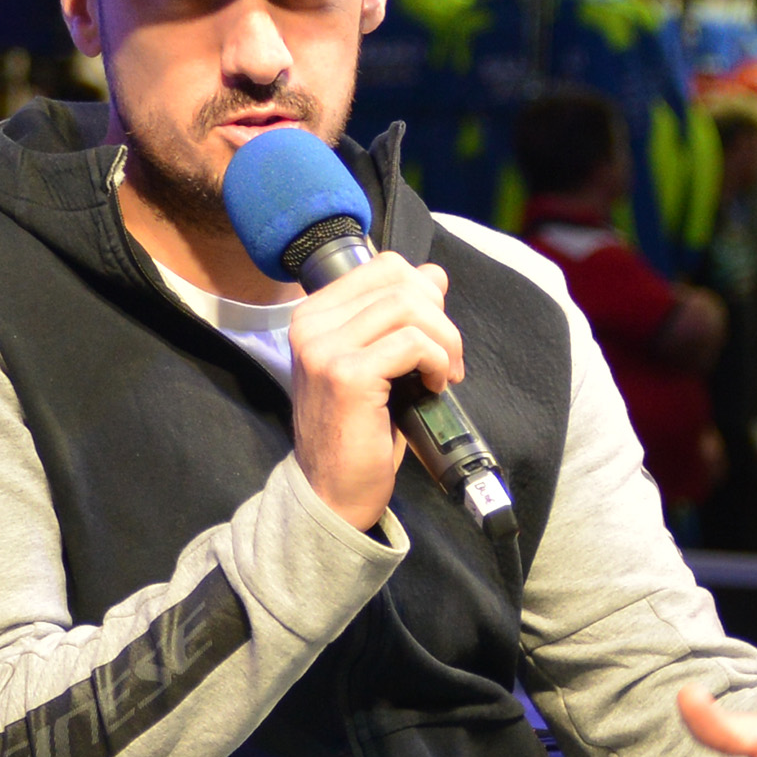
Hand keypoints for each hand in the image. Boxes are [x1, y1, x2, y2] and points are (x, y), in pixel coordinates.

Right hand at [282, 246, 466, 536]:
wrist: (332, 491)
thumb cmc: (356, 430)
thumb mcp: (376, 362)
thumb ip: (396, 317)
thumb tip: (434, 274)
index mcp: (313, 315)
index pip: (384, 266)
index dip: (424, 292)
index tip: (434, 333)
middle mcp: (311, 325)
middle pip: (400, 282)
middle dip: (440, 316)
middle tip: (446, 358)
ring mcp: (325, 349)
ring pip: (410, 307)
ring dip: (444, 340)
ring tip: (444, 373)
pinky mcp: (347, 376)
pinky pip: (413, 343)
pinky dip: (437, 361)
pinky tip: (434, 386)